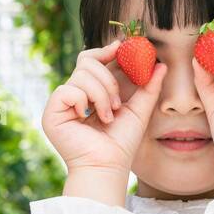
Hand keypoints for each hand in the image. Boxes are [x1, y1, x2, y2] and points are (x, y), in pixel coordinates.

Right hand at [42, 42, 166, 201]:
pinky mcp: (52, 112)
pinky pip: (67, 90)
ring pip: (81, 75)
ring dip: (100, 95)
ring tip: (107, 116)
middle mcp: (75, 93)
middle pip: (87, 61)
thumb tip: (161, 64)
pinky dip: (83, 101)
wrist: (108, 165)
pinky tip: (87, 118)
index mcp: (92, 91)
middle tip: (116, 104)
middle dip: (108, 80)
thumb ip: (149, 87)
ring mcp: (63, 103)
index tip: (120, 47)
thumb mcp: (139, 110)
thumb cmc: (122, 143)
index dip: (104, 51)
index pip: (93, 60)